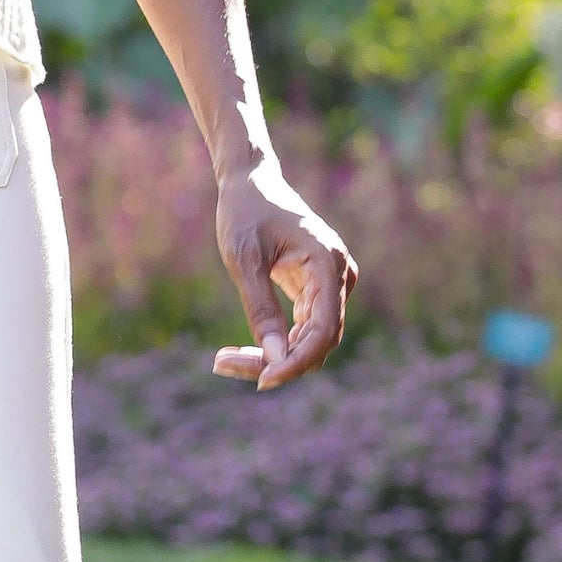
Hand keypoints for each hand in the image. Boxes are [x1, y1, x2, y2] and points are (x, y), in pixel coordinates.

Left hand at [209, 161, 354, 389]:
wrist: (250, 181)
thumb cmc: (245, 212)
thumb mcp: (244, 260)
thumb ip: (261, 308)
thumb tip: (275, 358)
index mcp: (329, 263)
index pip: (323, 331)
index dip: (295, 362)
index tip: (261, 380)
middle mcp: (339, 276)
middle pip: (317, 342)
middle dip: (276, 362)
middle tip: (222, 364)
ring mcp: (331, 285)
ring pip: (309, 341)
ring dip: (272, 358)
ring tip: (223, 360)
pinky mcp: (317, 291)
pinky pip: (302, 330)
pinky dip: (273, 344)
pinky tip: (238, 351)